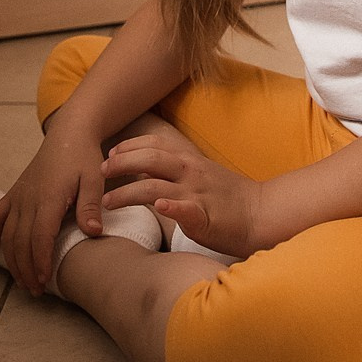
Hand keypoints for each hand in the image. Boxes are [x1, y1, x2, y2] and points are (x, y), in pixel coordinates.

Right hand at [0, 128, 108, 295]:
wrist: (68, 134)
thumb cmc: (84, 158)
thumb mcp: (95, 180)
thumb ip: (91, 206)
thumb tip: (93, 232)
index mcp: (48, 197)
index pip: (40, 236)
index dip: (40, 260)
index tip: (45, 280)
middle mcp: (28, 198)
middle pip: (20, 240)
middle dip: (26, 268)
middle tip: (35, 290)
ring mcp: (19, 195)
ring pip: (7, 233)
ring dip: (12, 259)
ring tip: (22, 281)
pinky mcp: (15, 192)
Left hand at [101, 135, 267, 258]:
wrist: (262, 213)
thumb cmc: (229, 198)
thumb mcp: (200, 175)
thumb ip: (173, 170)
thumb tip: (143, 168)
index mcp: (189, 161)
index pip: (154, 145)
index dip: (128, 148)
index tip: (108, 156)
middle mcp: (190, 173)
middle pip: (149, 160)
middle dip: (120, 165)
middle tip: (100, 173)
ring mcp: (197, 194)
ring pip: (155, 187)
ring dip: (127, 192)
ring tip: (108, 202)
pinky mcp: (205, 216)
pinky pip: (185, 209)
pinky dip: (170, 205)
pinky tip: (158, 206)